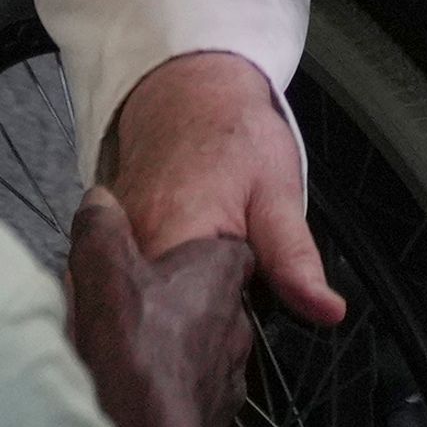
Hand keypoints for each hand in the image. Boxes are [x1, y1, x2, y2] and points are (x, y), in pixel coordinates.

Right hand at [67, 187, 255, 426]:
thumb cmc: (136, 347)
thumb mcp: (107, 270)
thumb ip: (103, 230)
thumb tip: (100, 201)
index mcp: (218, 274)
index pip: (231, 249)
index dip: (204, 247)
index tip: (171, 255)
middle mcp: (236, 322)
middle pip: (214, 300)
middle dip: (184, 300)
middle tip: (139, 305)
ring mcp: (229, 372)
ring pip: (206, 347)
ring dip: (177, 345)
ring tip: (133, 350)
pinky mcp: (216, 415)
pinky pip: (195, 388)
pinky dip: (172, 384)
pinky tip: (139, 391)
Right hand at [105, 52, 342, 325]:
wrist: (189, 90)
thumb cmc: (235, 135)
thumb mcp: (278, 193)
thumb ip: (294, 259)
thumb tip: (324, 310)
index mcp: (172, 233)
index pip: (180, 320)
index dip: (211, 336)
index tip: (235, 323)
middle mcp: (128, 243)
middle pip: (151, 318)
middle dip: (186, 331)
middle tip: (220, 307)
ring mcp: (111, 245)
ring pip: (131, 307)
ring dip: (163, 315)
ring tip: (197, 297)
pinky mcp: (102, 245)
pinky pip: (120, 287)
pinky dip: (148, 296)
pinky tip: (173, 287)